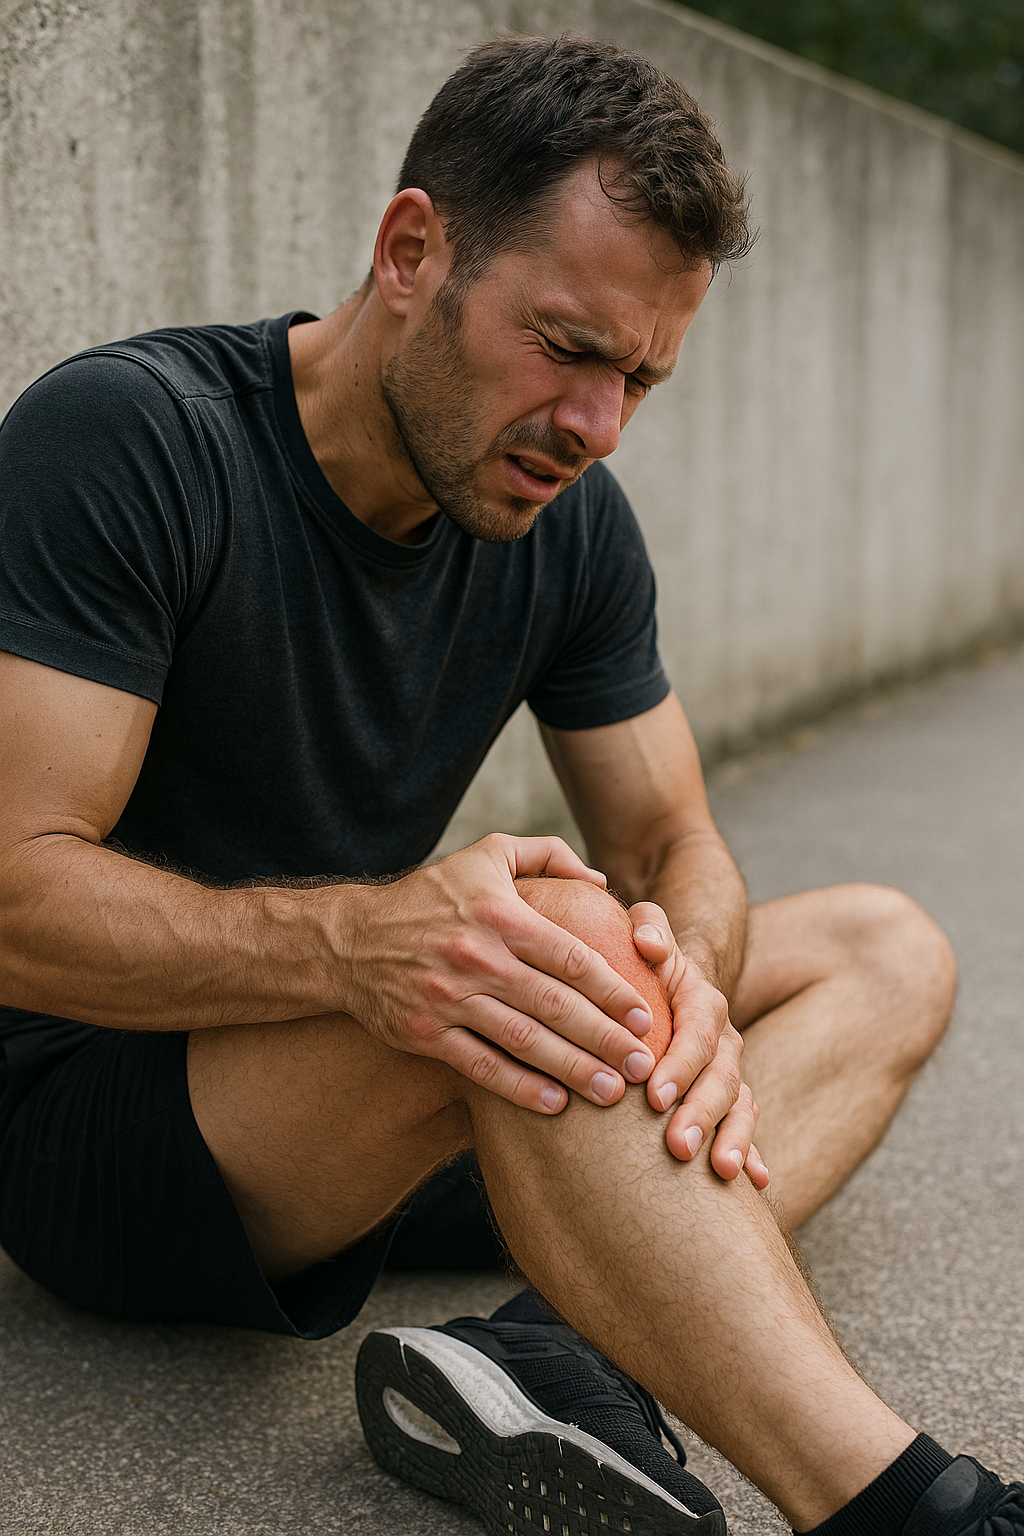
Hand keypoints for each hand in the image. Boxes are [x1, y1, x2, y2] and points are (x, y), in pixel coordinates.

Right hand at [337, 834, 659, 1113]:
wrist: (349, 939)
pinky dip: (518, 1088)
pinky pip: (479, 1066)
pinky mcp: (425, 1033)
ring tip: (612, 1093)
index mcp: (499, 914)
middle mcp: (476, 957)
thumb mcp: (486, 854)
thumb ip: (548, 855)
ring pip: (522, 1040)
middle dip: (605, 1039)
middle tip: (644, 1066)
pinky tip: (554, 1105)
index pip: (569, 957)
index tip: (644, 1016)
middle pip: (555, 1005)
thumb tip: (600, 883)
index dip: (612, 990)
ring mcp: (448, 999)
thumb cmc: (429, 896)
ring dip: (572, 1070)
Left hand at [629, 902, 769, 1188]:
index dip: (679, 1065)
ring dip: (733, 1139)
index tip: (655, 1096)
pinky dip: (753, 1153)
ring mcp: (729, 1071)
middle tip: (678, 1146)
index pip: (696, 1035)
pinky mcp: (728, 1098)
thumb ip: (648, 928)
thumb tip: (646, 940)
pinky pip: (745, 1126)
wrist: (671, 975)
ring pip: (739, 1107)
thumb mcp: (647, 935)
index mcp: (702, 1004)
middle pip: (720, 1079)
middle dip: (701, 1114)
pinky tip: (758, 1183)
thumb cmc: (645, 959)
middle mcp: (723, 1041)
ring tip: (722, 1172)